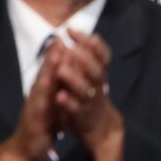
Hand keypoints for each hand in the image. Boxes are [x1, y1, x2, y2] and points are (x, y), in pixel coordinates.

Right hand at [0, 40, 65, 160]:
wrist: (26, 149)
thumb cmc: (41, 126)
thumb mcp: (52, 105)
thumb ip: (57, 90)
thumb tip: (66, 75)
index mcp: (43, 91)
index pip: (50, 70)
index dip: (57, 54)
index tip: (65, 37)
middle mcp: (36, 95)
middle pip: (45, 72)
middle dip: (52, 55)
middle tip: (59, 37)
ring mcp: (34, 105)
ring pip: (42, 84)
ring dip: (48, 68)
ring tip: (56, 54)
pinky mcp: (34, 118)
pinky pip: (40, 104)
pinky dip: (45, 93)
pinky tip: (49, 84)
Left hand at [54, 30, 123, 160]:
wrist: (99, 130)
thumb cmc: (91, 96)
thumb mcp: (91, 76)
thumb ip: (88, 56)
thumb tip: (83, 32)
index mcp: (99, 75)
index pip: (101, 56)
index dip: (90, 43)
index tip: (72, 29)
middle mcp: (98, 87)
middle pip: (96, 71)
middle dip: (85, 59)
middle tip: (72, 48)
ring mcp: (90, 103)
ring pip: (86, 91)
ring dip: (74, 79)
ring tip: (61, 69)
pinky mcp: (81, 118)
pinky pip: (76, 110)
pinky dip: (68, 103)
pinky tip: (59, 96)